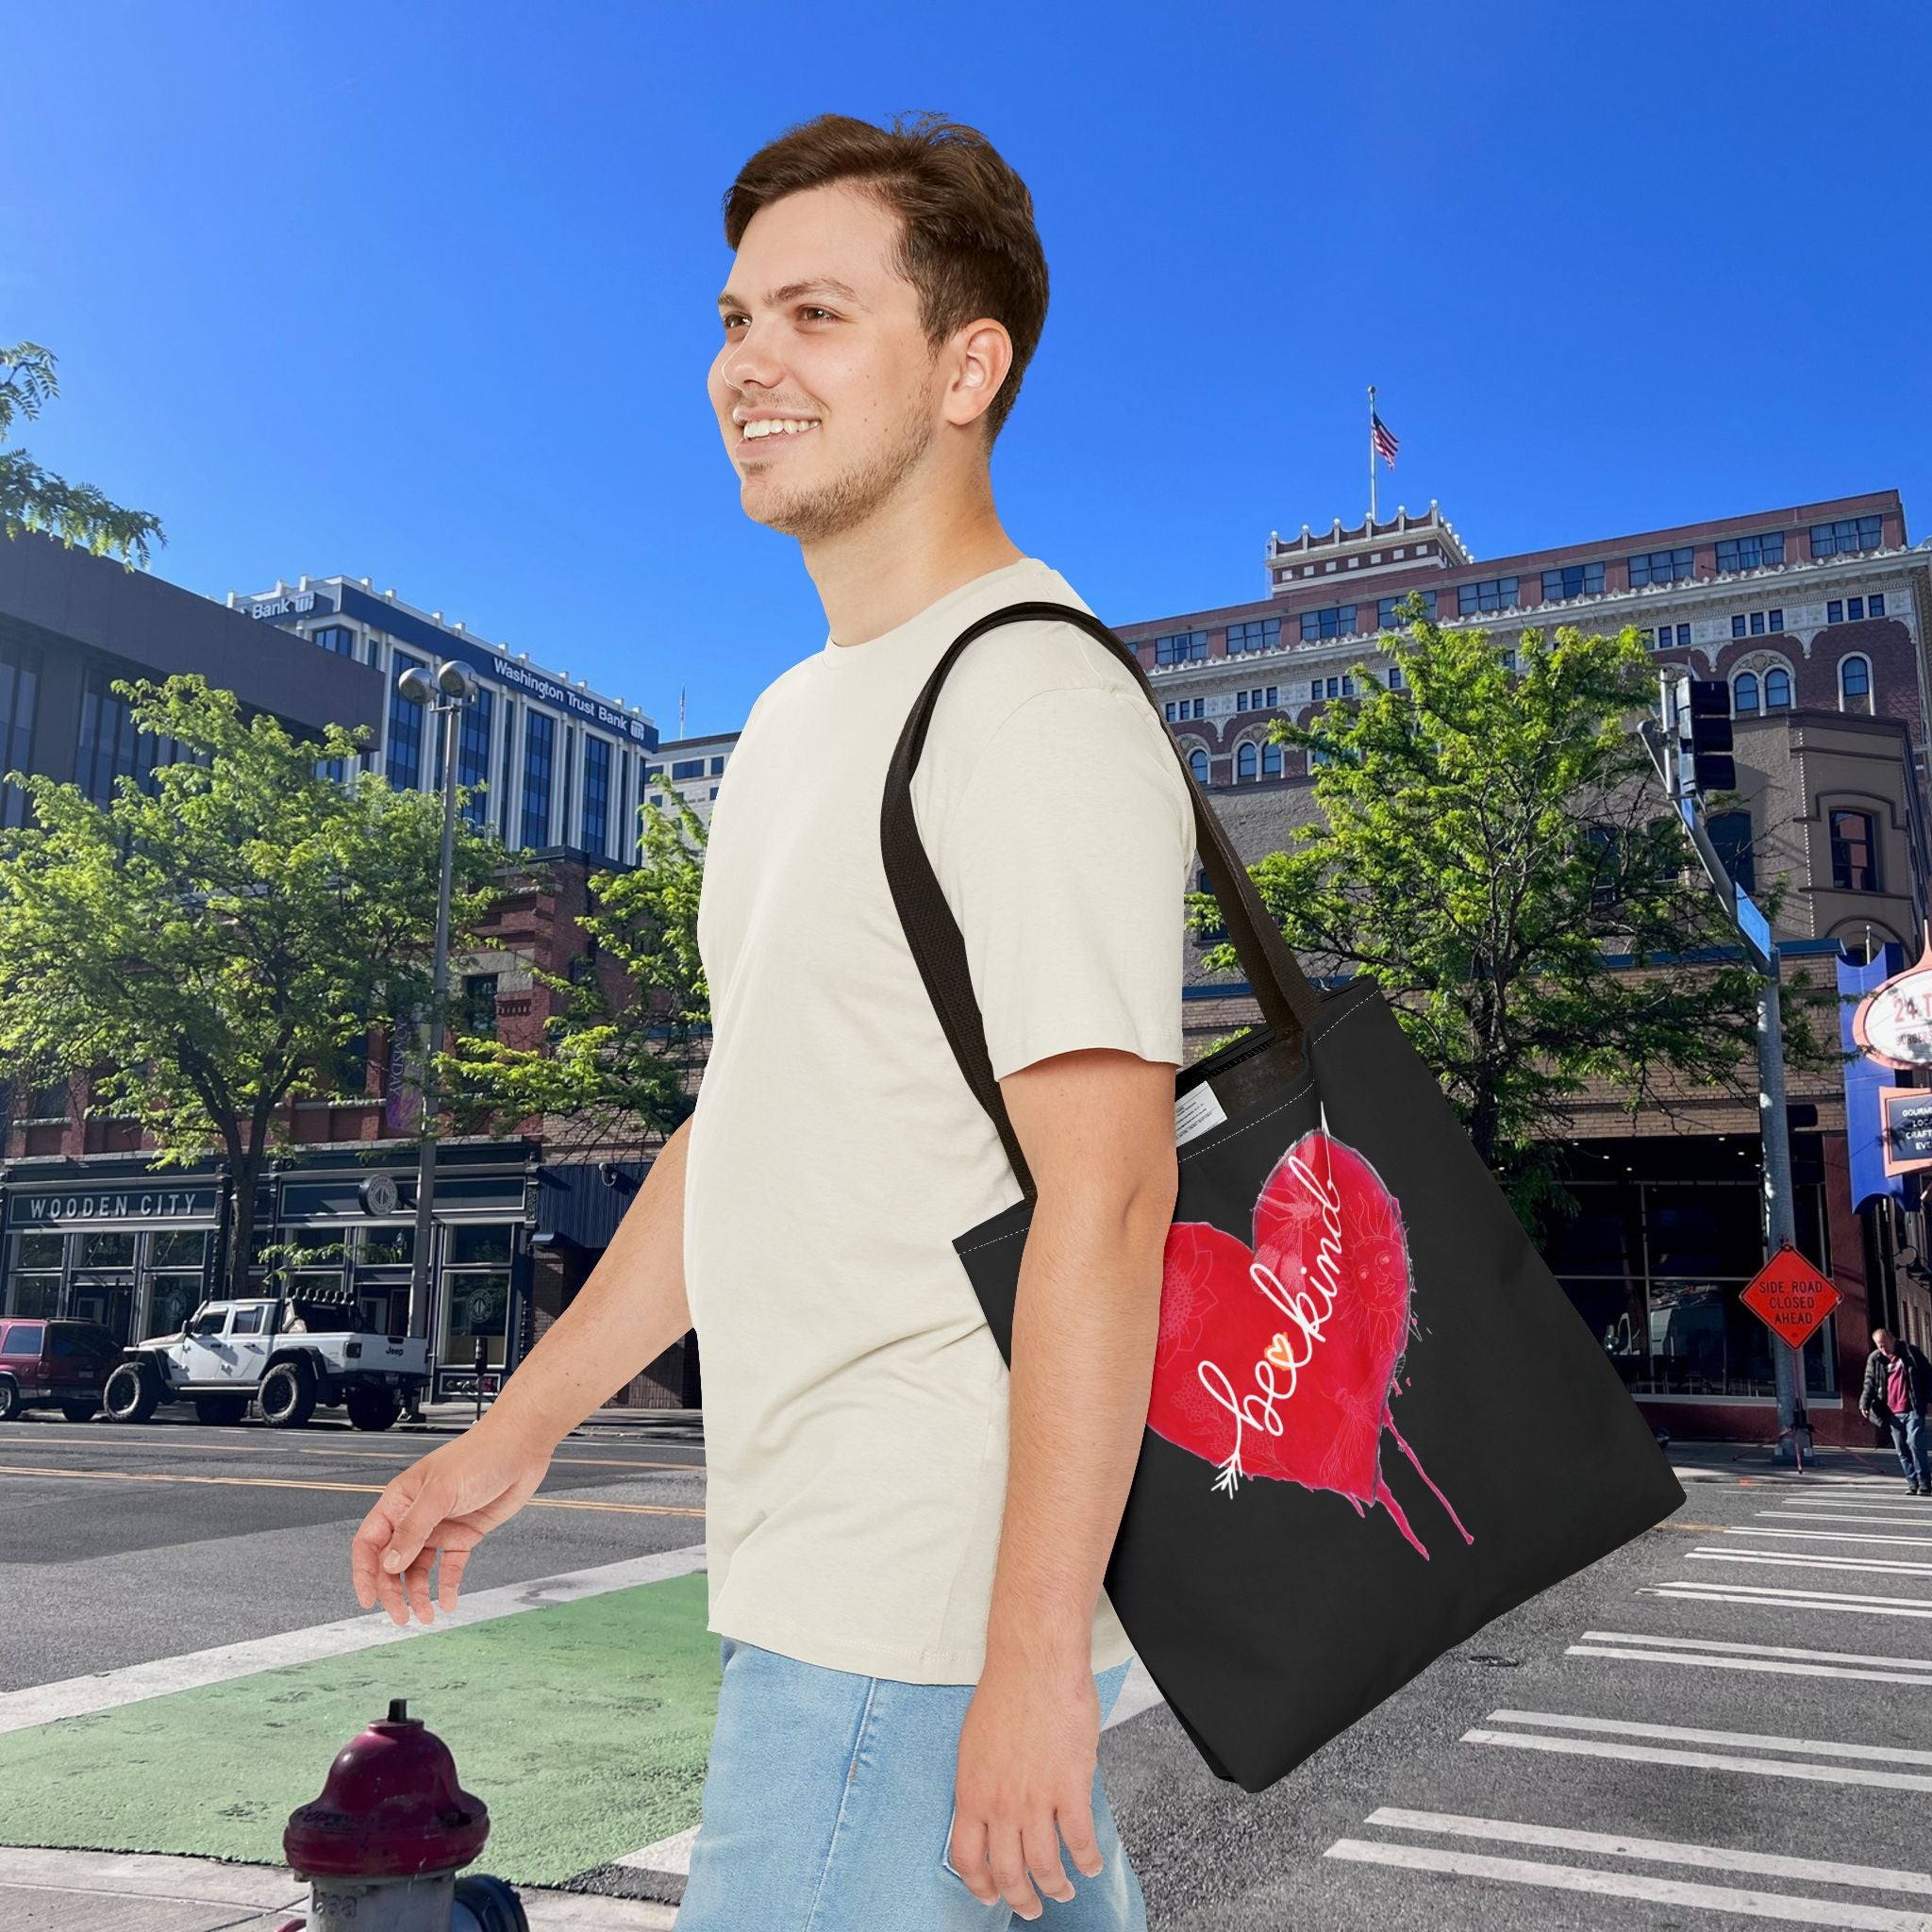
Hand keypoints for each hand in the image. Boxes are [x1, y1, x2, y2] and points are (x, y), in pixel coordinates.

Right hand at [349, 1414, 554, 1625]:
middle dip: (393, 1591)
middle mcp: (416, 1516)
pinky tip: (448, 1602)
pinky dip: (447, 1585)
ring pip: (419, 1569)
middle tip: (402, 1617)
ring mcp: (440, 1526)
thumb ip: (414, 1529)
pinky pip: (450, 1566)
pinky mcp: (465, 1534)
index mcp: (400, 1500)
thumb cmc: (479, 1456)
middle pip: (393, 1561)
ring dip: (419, 1594)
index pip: (370, 1541)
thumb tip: (389, 1564)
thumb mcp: (441, 1492)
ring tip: (426, 1617)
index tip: (368, 1600)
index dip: (364, 1572)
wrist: (522, 1446)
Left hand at [948, 1653, 1104, 1921]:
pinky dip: (1087, 1860)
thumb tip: (988, 1812)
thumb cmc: (1005, 1692)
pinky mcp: (1070, 1788)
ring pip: (1045, 1866)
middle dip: (1021, 1898)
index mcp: (971, 1792)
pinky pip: (1080, 1840)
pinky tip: (1090, 1864)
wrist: (1035, 1663)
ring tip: (1063, 1890)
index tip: (990, 1895)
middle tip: (1031, 1906)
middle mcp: (1000, 1804)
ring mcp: (1036, 1800)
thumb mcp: (974, 1745)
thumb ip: (981, 1784)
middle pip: (1008, 1872)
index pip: (967, 1859)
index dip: (980, 1886)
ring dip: (1055, 1886)